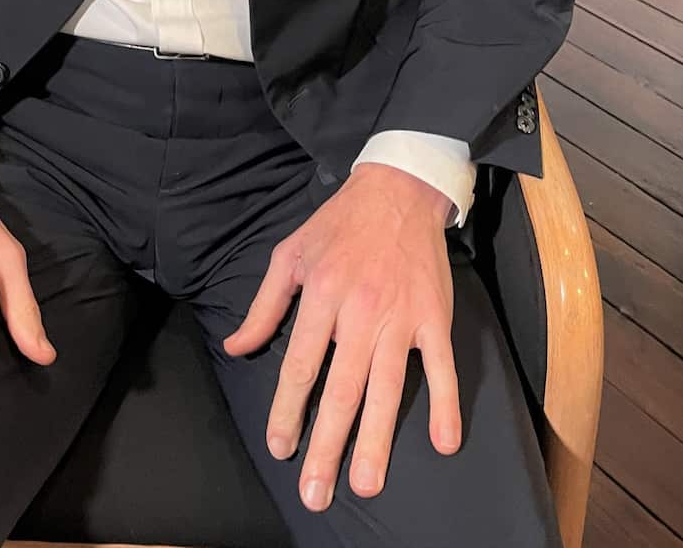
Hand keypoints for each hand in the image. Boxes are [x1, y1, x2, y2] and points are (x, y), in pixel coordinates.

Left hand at [223, 164, 457, 513]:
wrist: (397, 190)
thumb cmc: (338, 225)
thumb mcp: (290, 255)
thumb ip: (264, 306)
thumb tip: (236, 347)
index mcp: (320, 294)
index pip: (300, 364)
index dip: (288, 409)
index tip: (280, 447)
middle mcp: (359, 310)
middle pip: (340, 388)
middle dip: (326, 444)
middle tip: (317, 492)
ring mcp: (400, 316)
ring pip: (386, 387)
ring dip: (377, 439)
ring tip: (366, 484)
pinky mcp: (434, 316)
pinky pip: (441, 367)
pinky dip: (446, 404)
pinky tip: (444, 442)